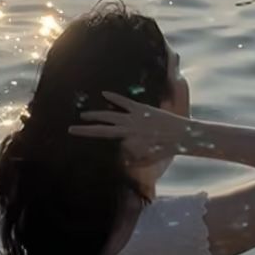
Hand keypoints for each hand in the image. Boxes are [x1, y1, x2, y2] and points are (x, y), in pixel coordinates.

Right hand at [67, 91, 185, 166]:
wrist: (182, 136)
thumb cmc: (166, 150)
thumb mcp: (149, 159)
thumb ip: (135, 161)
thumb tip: (121, 161)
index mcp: (128, 138)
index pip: (102, 135)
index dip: (86, 133)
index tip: (72, 132)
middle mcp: (128, 127)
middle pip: (102, 125)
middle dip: (86, 126)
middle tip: (72, 126)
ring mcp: (134, 116)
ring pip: (110, 114)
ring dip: (96, 113)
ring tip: (84, 114)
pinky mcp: (142, 108)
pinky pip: (125, 101)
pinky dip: (114, 97)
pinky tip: (104, 93)